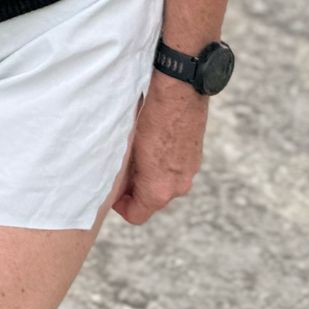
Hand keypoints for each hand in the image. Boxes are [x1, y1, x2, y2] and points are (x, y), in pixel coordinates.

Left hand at [112, 78, 207, 223]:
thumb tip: (117, 185)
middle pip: (150, 200)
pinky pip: (175, 171)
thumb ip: (125, 174)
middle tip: (120, 167)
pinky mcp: (195, 159)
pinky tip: (152, 143)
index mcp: (159, 189)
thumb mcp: (129, 148)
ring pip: (163, 185)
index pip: (136, 216)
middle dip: (134, 189)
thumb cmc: (150, 118)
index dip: (120, 206)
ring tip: (135, 152)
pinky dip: (163, 164)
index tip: (112, 192)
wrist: (181, 92)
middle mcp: (178, 187)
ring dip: (149, 175)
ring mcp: (190, 173)